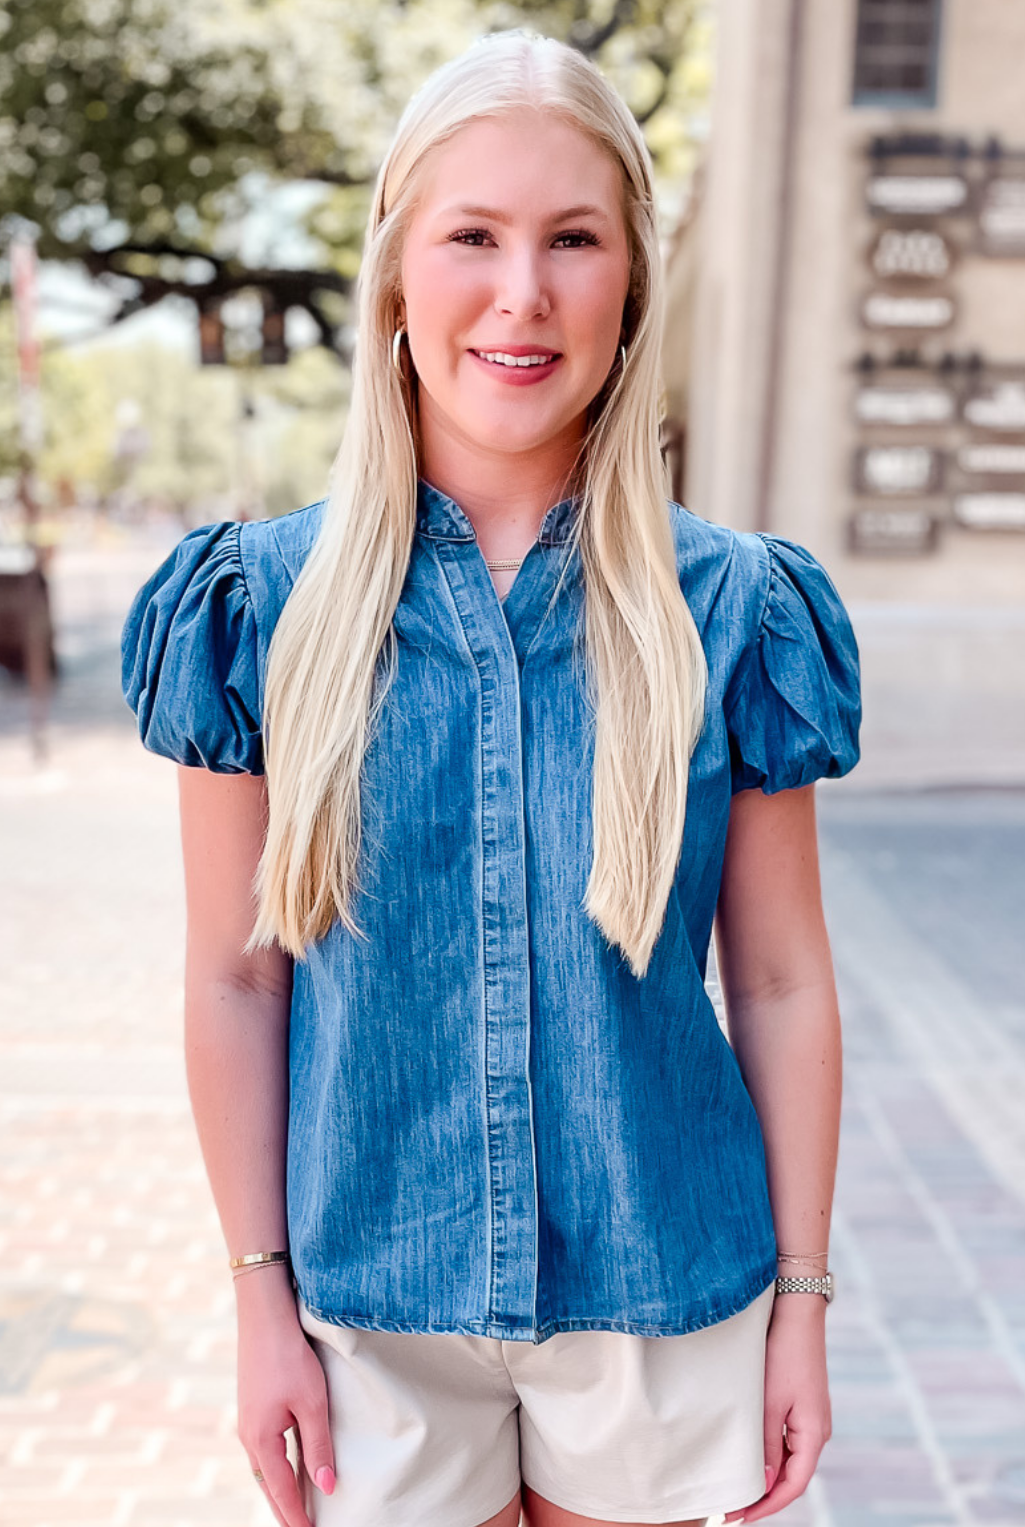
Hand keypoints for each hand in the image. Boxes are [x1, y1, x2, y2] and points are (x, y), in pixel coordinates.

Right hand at [235, 1269, 336, 1526]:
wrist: (265, 1317)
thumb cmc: (289, 1357)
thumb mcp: (312, 1403)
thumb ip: (318, 1447)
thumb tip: (325, 1487)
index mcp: (261, 1440)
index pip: (281, 1491)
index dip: (296, 1516)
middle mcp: (248, 1435)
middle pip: (268, 1484)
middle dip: (284, 1509)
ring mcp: (247, 1421)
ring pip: (264, 1467)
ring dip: (279, 1489)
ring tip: (296, 1508)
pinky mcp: (252, 1407)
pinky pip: (263, 1449)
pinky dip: (275, 1467)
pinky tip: (287, 1466)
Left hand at [723, 1295, 831, 1522]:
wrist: (796, 1313)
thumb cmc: (783, 1354)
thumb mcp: (769, 1402)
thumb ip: (765, 1444)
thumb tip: (763, 1483)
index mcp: (814, 1434)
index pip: (793, 1485)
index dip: (768, 1506)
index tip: (740, 1517)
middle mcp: (818, 1430)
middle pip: (792, 1476)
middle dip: (765, 1496)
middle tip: (732, 1509)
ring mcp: (812, 1417)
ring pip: (789, 1459)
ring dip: (767, 1476)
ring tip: (738, 1488)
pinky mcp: (803, 1404)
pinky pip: (788, 1441)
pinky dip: (771, 1455)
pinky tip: (751, 1457)